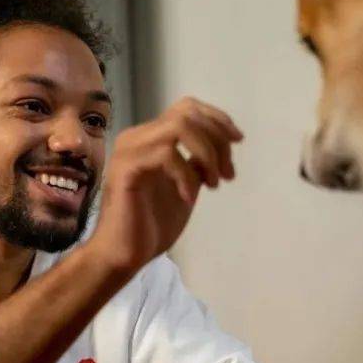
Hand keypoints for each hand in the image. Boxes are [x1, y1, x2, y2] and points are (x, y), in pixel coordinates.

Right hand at [87, 97, 242, 273]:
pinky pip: (167, 154)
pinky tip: (189, 198)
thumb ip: (195, 164)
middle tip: (226, 173)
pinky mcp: (127, 168)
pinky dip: (187, 176)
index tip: (238, 141)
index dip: (217, 119)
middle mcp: (136, 137)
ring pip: (179, 127)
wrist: (124, 255)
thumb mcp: (185, 187)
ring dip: (206, 154)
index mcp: (148, 139)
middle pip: (187, 113)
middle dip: (217, 139)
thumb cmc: (150, 225)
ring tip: (212, 184)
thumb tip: (218, 146)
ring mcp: (129, 150)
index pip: (186, 108)